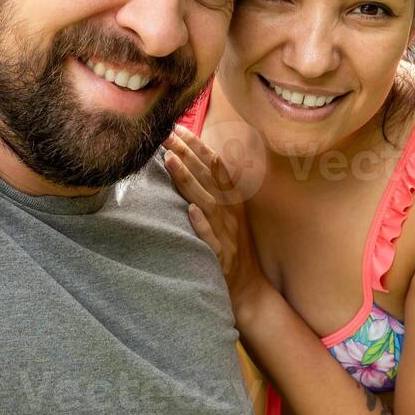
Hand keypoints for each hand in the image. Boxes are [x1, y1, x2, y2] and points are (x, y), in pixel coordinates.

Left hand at [163, 126, 271, 319]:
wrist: (249, 288)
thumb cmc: (233, 246)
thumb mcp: (229, 213)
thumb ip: (215, 188)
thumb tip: (194, 159)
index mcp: (232, 198)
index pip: (214, 164)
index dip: (197, 144)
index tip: (177, 126)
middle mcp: (230, 211)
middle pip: (208, 177)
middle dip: (186, 153)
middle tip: (165, 135)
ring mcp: (226, 233)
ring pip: (207, 201)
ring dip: (189, 181)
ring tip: (170, 161)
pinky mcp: (221, 256)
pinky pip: (211, 239)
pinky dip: (201, 224)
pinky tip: (191, 211)